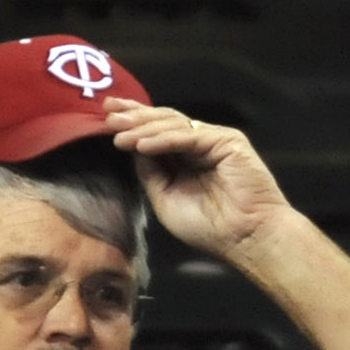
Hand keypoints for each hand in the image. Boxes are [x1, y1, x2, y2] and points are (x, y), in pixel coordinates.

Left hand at [103, 100, 292, 257]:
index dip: (132, 122)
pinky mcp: (227, 141)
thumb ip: (151, 173)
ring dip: (143, 127)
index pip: (155, 132)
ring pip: (173, 124)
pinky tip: (141, 145)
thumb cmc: (211, 227)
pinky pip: (188, 136)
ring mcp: (214, 140)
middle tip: (107, 111)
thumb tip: (133, 148)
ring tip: (117, 132)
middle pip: (162, 120)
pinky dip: (163, 139)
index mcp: (185, 158)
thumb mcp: (166, 199)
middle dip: (134, 115)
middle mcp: (199, 144)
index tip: (104, 117)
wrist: (246, 238)